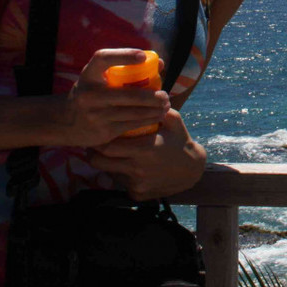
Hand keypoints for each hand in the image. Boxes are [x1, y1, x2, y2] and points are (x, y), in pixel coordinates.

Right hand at [61, 49, 169, 146]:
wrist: (65, 122)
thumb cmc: (90, 92)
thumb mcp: (98, 77)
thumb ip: (124, 68)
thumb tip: (160, 63)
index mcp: (88, 75)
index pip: (103, 58)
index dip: (124, 55)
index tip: (143, 56)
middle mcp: (90, 95)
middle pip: (129, 94)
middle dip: (153, 97)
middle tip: (166, 95)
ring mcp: (96, 115)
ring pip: (134, 112)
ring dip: (155, 110)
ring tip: (166, 106)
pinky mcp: (102, 132)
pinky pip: (131, 125)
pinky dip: (147, 120)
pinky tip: (157, 117)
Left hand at [86, 109, 206, 200]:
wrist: (192, 171)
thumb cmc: (180, 142)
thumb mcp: (174, 121)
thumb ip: (158, 107)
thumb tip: (143, 91)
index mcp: (144, 149)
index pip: (108, 147)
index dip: (98, 141)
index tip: (97, 134)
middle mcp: (138, 169)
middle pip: (101, 163)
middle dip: (94, 154)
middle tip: (95, 146)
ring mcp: (137, 184)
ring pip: (110, 174)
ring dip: (108, 165)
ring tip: (110, 155)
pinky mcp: (138, 194)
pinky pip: (122, 184)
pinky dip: (122, 176)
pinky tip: (128, 168)